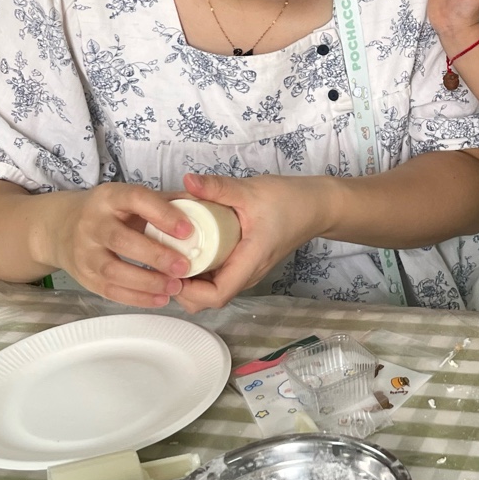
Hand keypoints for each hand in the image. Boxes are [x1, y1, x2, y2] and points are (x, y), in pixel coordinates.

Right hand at [37, 184, 192, 306]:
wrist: (61, 227)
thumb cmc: (110, 212)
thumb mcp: (131, 197)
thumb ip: (166, 201)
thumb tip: (206, 206)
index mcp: (109, 197)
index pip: (135, 199)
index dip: (162, 214)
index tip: (188, 230)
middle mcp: (92, 222)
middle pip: (121, 240)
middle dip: (155, 255)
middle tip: (185, 267)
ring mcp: (84, 251)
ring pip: (113, 270)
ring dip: (147, 281)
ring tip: (175, 287)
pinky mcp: (83, 275)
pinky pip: (109, 290)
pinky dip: (136, 297)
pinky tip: (159, 298)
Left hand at [171, 173, 330, 312]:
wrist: (317, 206)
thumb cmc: (289, 201)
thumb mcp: (251, 190)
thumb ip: (218, 187)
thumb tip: (187, 180)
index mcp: (250, 261)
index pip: (216, 295)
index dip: (188, 290)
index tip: (169, 269)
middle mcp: (247, 273)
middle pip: (208, 299)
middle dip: (181, 287)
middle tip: (161, 259)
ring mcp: (246, 271)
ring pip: (211, 290)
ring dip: (189, 279)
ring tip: (169, 253)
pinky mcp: (244, 264)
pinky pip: (218, 277)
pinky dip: (199, 270)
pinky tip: (187, 248)